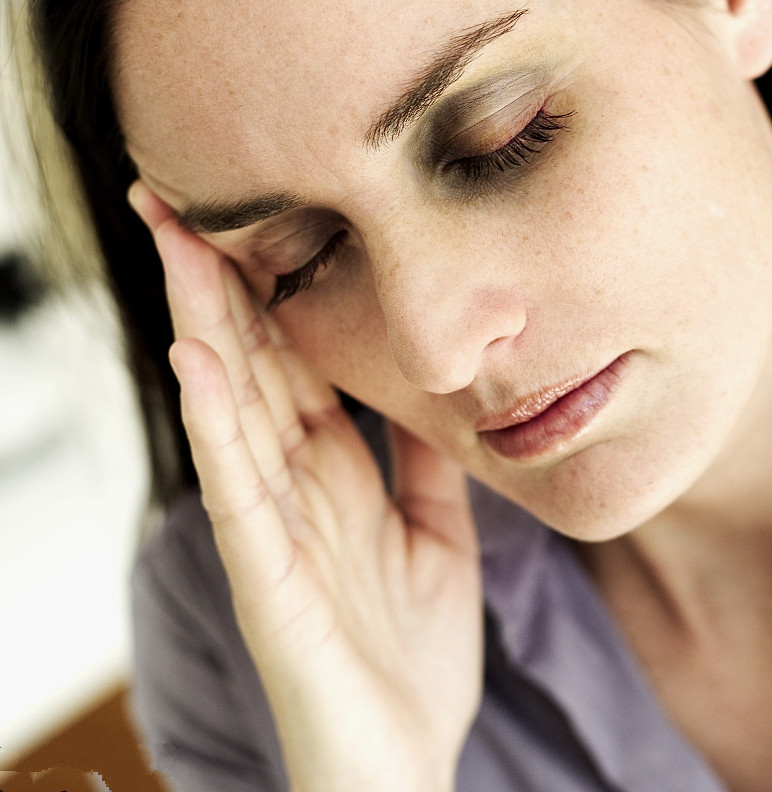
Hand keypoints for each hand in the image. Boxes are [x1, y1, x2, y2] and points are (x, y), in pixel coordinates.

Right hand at [129, 182, 482, 791]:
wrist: (408, 764)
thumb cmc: (412, 656)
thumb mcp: (436, 536)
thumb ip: (423, 465)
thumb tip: (431, 396)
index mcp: (332, 473)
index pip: (290, 362)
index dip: (267, 292)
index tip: (248, 220)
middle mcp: (292, 487)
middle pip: (248, 364)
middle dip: (213, 281)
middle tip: (176, 197)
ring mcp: (273, 529)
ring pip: (230, 406)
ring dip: (202, 323)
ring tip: (175, 244)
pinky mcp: (268, 580)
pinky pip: (238, 490)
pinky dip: (216, 423)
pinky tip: (197, 362)